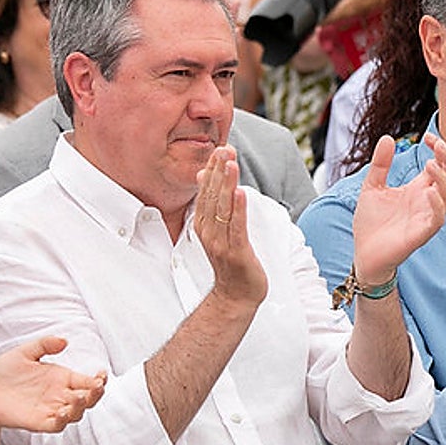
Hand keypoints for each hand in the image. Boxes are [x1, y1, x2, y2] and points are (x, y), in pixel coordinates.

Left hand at [0, 337, 105, 432]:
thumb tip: (64, 341)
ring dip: (82, 407)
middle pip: (88, 399)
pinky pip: (56, 426)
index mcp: (62, 379)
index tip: (102, 374)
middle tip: (96, 386)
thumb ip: (44, 345)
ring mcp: (50, 410)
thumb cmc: (3, 372)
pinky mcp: (38, 422)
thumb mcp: (23, 353)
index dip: (99, 380)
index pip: (88, 382)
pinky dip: (63, 421)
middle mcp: (60, 396)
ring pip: (76, 414)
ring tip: (80, 397)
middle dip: (96, 394)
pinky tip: (62, 412)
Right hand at [194, 146, 268, 307]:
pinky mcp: (236, 251)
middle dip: (219, 172)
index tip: (220, 150)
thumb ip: (214, 203)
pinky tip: (240, 192)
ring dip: (227, 184)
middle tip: (224, 149)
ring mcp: (221, 242)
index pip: (207, 192)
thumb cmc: (231, 261)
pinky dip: (238, 209)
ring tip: (230, 164)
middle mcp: (209, 231)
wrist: (236, 295)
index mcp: (204, 224)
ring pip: (223, 208)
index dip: (214, 171)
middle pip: (213, 196)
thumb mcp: (219, 229)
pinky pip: (236, 227)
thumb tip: (206, 175)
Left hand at [352, 133, 445, 283]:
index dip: (440, 149)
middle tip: (437, 144)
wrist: (363, 252)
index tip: (428, 136)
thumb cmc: (371, 223)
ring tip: (430, 164)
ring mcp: (426, 217)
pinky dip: (437, 205)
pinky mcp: (421, 233)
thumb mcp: (372, 186)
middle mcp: (427, 201)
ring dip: (444, 179)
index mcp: (418, 188)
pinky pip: (438, 219)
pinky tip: (428, 192)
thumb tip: (387, 138)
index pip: (440, 165)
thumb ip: (381, 164)